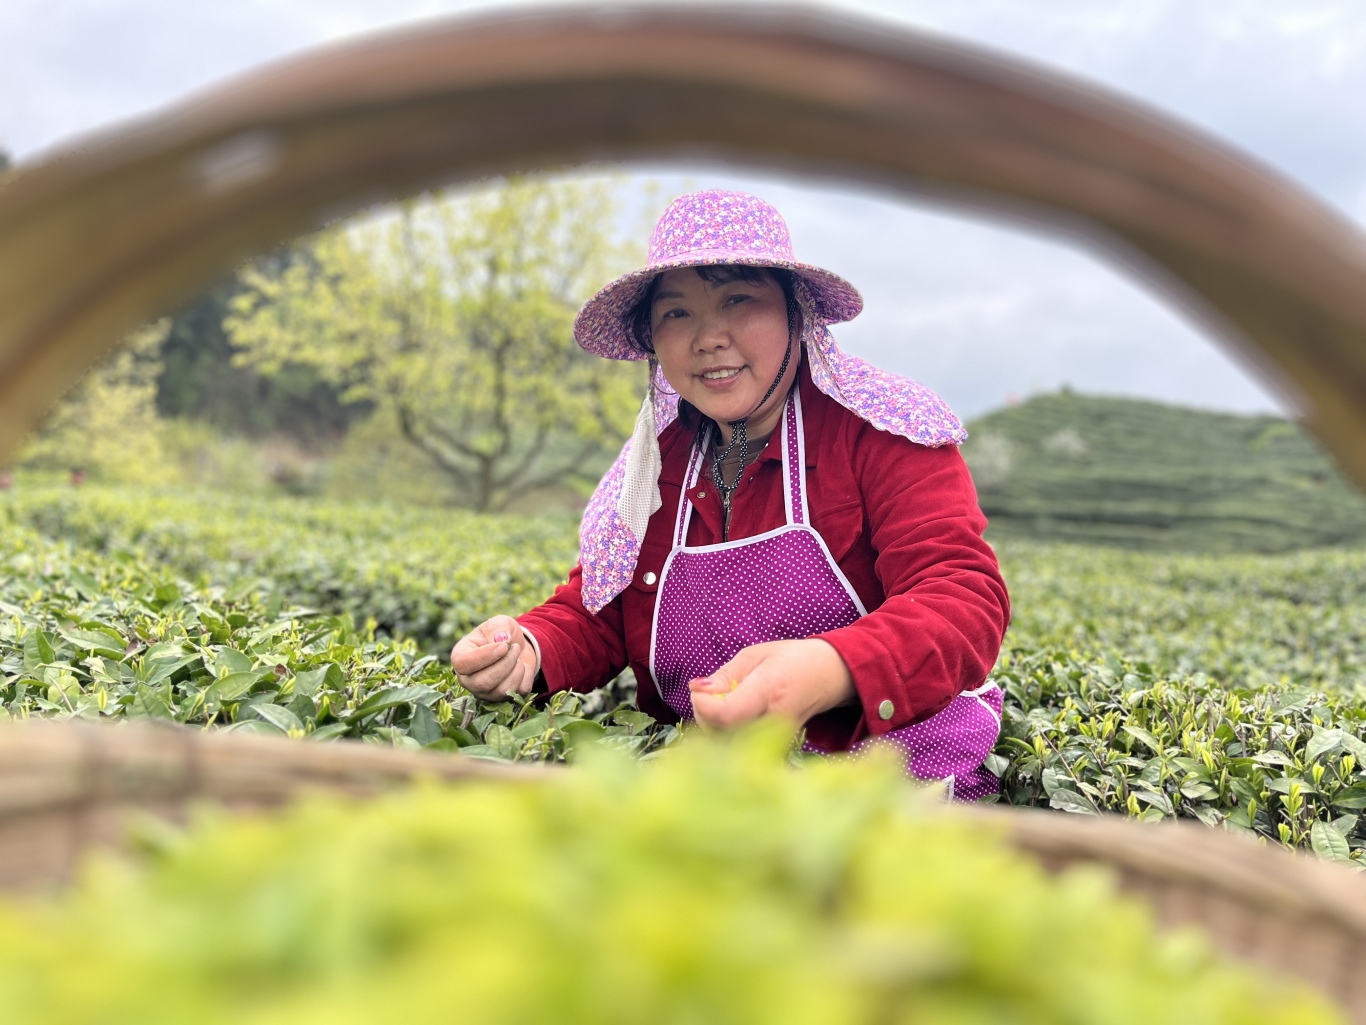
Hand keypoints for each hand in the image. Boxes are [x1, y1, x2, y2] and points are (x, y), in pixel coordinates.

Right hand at [450, 615, 537, 700]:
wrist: (517, 647)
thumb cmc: (501, 634)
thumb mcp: (498, 623)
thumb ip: (497, 627)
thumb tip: (502, 639)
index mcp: (460, 657)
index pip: (464, 664)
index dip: (486, 656)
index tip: (504, 646)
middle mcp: (468, 679)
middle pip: (483, 682)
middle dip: (505, 663)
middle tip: (514, 647)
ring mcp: (485, 692)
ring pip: (502, 690)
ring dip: (517, 669)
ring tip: (517, 655)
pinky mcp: (503, 699)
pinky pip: (518, 692)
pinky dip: (526, 676)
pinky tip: (520, 667)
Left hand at [688, 639, 854, 731]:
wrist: (829, 677)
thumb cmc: (790, 660)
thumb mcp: (754, 655)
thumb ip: (724, 676)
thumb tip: (695, 689)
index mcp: (770, 689)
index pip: (727, 714)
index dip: (704, 706)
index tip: (699, 689)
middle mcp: (774, 720)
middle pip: (722, 733)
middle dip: (703, 714)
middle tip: (707, 692)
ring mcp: (777, 739)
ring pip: (726, 743)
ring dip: (712, 724)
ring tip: (721, 702)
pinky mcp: (775, 748)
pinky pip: (737, 747)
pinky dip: (724, 733)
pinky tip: (731, 717)